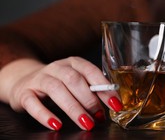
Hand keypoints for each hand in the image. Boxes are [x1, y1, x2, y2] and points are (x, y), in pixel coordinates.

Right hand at [0, 57, 122, 130]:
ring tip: (86, 123)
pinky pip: (33, 102)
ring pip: (56, 89)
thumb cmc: (59, 83)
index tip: (115, 103)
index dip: (104, 88)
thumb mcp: (76, 82)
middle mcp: (57, 67)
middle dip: (89, 99)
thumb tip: (110, 105)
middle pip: (74, 80)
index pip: (92, 72)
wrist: (24, 80)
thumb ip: (92, 90)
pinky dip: (45, 114)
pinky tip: (56, 124)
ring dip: (73, 108)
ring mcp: (39, 78)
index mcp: (74, 63)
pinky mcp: (24, 92)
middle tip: (99, 116)